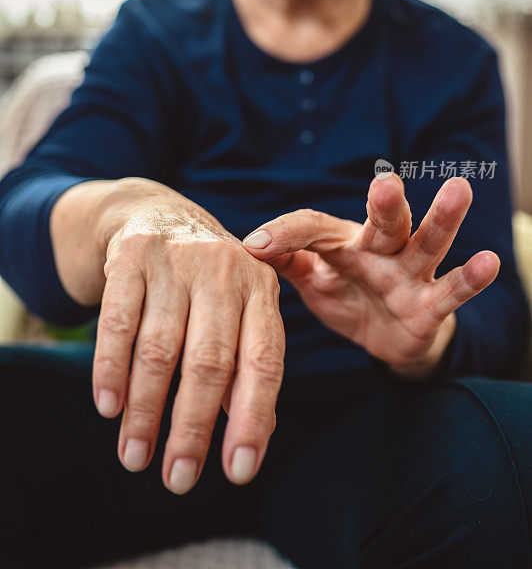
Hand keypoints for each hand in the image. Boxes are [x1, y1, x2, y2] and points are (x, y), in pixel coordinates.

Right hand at [92, 198, 283, 493]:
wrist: (155, 214)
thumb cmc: (204, 283)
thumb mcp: (238, 312)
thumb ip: (247, 368)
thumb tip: (253, 440)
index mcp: (261, 289)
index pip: (264, 361)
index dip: (253, 419)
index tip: (239, 471)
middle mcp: (224, 270)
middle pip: (210, 361)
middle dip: (192, 428)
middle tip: (178, 480)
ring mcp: (178, 259)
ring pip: (160, 349)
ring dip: (146, 411)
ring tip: (136, 457)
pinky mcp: (133, 254)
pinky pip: (119, 322)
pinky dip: (111, 369)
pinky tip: (109, 407)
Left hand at [241, 174, 499, 376]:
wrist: (384, 338)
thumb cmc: (346, 297)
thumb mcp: (313, 280)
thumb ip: (288, 260)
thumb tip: (247, 244)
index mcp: (345, 243)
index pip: (315, 229)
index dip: (286, 233)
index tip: (254, 245)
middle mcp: (380, 250)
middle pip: (384, 221)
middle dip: (385, 203)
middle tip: (386, 182)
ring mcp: (409, 275)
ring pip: (426, 243)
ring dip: (441, 219)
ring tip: (459, 189)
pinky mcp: (431, 306)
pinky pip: (451, 292)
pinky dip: (470, 279)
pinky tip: (489, 262)